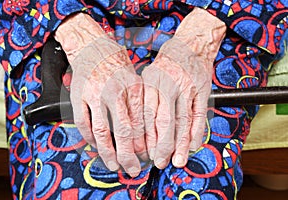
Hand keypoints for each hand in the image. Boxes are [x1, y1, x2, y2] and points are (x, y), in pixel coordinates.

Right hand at [55, 13, 146, 176]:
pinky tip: (96, 147)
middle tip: (132, 169)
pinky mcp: (78, 96)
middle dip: (129, 155)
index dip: (143, 144)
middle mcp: (114, 92)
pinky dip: (89, 139)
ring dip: (108, 153)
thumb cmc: (116, 64)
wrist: (92, 46)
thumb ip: (138, 105)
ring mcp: (94, 94)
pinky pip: (83, 124)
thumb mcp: (135, 80)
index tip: (145, 157)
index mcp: (132, 88)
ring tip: (114, 165)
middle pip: (123, 131)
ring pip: (102, 132)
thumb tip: (142, 134)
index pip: (140, 123)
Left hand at [142, 7, 225, 168]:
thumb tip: (142, 131)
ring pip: (183, 121)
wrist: (192, 44)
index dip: (146, 137)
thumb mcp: (149, 76)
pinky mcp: (203, 90)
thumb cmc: (167, 64)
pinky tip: (192, 147)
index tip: (146, 153)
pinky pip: (199, 115)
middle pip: (164, 121)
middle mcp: (168, 84)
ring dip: (180, 144)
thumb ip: (146, 99)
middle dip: (162, 145)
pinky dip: (196, 133)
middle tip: (160, 162)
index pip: (147, 115)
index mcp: (151, 81)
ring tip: (177, 161)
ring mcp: (187, 87)